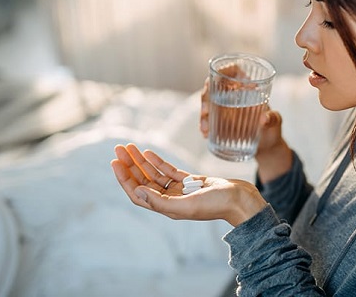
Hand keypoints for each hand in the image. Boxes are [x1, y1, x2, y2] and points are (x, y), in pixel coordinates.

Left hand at [110, 143, 266, 226]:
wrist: (241, 200)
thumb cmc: (217, 205)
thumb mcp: (187, 205)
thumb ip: (161, 201)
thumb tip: (136, 192)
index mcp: (167, 208)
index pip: (138, 193)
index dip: (124, 178)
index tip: (115, 162)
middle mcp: (171, 199)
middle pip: (143, 181)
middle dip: (130, 165)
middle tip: (118, 148)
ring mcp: (180, 190)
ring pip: (154, 174)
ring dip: (141, 161)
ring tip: (129, 146)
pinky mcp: (191, 181)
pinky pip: (169, 170)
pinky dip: (158, 161)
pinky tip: (148, 152)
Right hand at [199, 66, 291, 180]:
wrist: (267, 147)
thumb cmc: (273, 129)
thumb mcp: (276, 122)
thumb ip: (273, 119)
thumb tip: (264, 119)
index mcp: (247, 88)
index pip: (233, 70)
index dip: (224, 70)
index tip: (218, 78)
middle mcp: (233, 95)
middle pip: (214, 86)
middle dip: (206, 96)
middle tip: (207, 111)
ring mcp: (225, 108)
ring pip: (208, 103)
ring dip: (203, 114)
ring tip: (206, 128)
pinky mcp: (220, 121)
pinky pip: (208, 119)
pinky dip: (205, 125)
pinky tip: (205, 133)